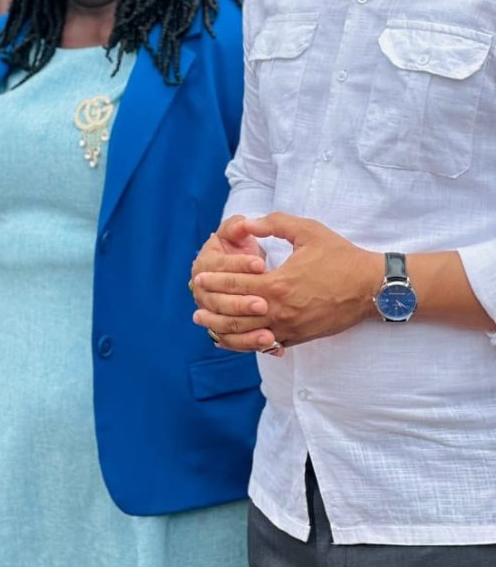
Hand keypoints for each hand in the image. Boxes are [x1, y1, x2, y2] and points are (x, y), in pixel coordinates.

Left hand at [192, 213, 381, 351]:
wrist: (371, 288)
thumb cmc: (340, 256)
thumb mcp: (307, 231)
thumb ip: (274, 223)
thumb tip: (248, 222)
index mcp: (279, 284)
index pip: (237, 285)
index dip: (216, 281)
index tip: (200, 278)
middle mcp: (281, 311)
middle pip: (236, 314)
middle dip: (213, 307)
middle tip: (196, 302)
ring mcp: (290, 329)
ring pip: (248, 334)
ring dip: (224, 330)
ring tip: (207, 324)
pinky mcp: (298, 339)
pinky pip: (266, 344)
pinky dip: (247, 342)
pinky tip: (235, 338)